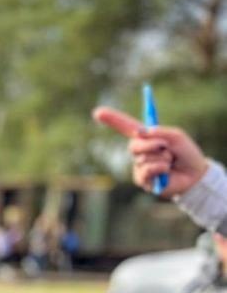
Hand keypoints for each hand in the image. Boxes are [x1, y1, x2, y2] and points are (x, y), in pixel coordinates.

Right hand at [93, 107, 208, 196]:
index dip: (112, 119)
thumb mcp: (176, 136)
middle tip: (165, 147)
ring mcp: (139, 166)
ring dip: (161, 157)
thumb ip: (160, 132)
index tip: (97, 112)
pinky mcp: (142, 180)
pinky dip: (160, 168)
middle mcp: (140, 151)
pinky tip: (167, 172)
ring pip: (143, 158)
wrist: (194, 174)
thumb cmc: (186, 153)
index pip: (126, 127)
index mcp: (146, 137)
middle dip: (151, 145)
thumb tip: (142, 133)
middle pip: (134, 145)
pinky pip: (147, 170)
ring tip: (170, 161)